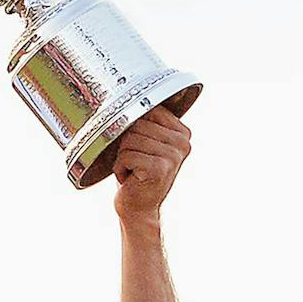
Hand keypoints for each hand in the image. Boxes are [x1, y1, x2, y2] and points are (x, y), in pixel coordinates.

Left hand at [110, 108, 191, 222]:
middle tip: (136, 163)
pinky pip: (125, 155)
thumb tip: (128, 92)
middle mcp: (182, 143)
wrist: (138, 209)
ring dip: (122, 157)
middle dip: (126, 145)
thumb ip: (146, 121)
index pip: (147, 109)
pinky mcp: (159, 169)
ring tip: (133, 171)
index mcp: (182, 133)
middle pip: (136, 123)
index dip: (134, 128)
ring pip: (129, 139)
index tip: (142, 149)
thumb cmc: (137, 173)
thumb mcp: (146, 143)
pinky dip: (120, 168)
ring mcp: (173, 156)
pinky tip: (130, 179)